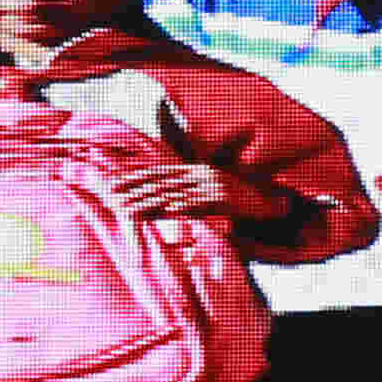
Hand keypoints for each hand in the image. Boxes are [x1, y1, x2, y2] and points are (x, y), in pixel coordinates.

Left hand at [91, 162, 241, 223]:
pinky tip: (163, 210)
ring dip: (150, 199)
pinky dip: (180, 206)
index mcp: (197, 170)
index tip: (114, 179)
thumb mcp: (210, 195)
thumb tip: (165, 205)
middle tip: (112, 192)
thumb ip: (189, 196)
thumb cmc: (238, 202)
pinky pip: (198, 203)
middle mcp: (202, 174)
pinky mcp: (225, 198)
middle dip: (135, 186)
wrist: (270, 202)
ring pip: (175, 192)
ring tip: (130, 205)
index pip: (160, 171)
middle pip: (162, 180)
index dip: (136, 175)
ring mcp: (213, 185)